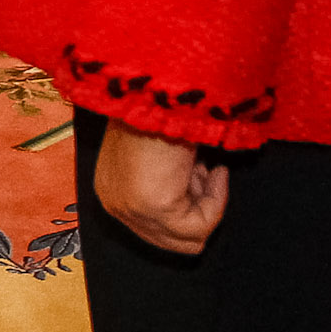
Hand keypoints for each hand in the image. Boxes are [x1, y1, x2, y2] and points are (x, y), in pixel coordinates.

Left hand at [92, 120, 230, 255]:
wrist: (157, 91)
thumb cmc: (160, 110)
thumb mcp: (159, 153)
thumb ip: (170, 182)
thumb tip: (195, 195)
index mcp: (112, 190)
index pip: (155, 229)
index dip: (187, 202)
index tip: (202, 172)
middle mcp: (116, 204)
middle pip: (171, 240)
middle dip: (197, 208)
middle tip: (208, 172)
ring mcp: (132, 210)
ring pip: (189, 238)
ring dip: (209, 202)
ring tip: (211, 167)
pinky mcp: (154, 209)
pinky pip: (200, 227)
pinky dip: (217, 202)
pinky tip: (218, 171)